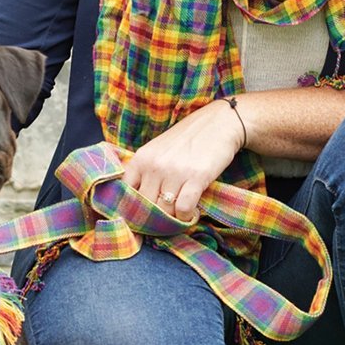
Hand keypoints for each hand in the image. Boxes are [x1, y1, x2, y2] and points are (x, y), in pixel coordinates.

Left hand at [122, 101, 245, 222]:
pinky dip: (186, 217)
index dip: (131, 209)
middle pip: (145, 206)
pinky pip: (183, 208)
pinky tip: (190, 213)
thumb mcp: (158, 151)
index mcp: (141, 158)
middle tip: (163, 222)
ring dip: (172, 219)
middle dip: (153, 218)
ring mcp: (174, 171)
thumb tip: (138, 204)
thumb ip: (146, 172)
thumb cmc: (188, 139)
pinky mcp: (196, 177)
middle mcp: (154, 165)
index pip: (125, 192)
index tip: (140, 217)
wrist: (220, 123)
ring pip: (164, 210)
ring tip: (178, 216)